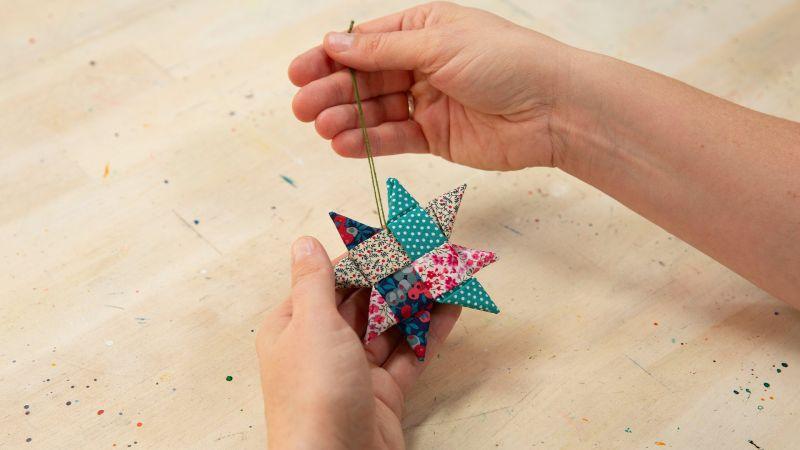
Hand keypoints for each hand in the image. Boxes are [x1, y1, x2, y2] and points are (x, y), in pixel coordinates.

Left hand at [256, 237, 460, 448]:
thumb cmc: (314, 394)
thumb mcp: (312, 325)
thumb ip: (314, 281)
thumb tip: (304, 242)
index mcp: (293, 327)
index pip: (329, 281)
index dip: (361, 257)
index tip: (392, 236)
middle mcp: (322, 347)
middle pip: (363, 302)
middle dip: (396, 278)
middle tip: (429, 252)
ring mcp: (354, 372)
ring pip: (390, 326)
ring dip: (417, 301)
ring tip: (447, 274)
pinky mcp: (382, 394)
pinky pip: (408, 354)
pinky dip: (429, 332)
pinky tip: (451, 309)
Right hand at [288, 1, 572, 170]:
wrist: (553, 109)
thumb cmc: (505, 62)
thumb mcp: (439, 45)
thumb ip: (383, 50)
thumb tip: (334, 43)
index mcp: (423, 31)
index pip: (365, 44)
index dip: (330, 58)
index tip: (298, 72)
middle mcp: (422, 65)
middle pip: (365, 79)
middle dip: (332, 92)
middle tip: (301, 107)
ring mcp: (428, 102)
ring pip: (377, 111)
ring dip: (347, 120)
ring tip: (321, 128)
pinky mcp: (437, 137)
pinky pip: (396, 138)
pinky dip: (370, 142)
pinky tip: (343, 144)